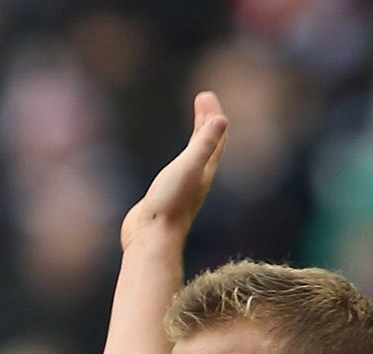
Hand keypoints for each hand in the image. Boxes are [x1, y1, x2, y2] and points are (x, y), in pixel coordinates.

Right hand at [122, 90, 228, 244]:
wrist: (151, 239)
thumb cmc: (170, 204)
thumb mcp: (188, 168)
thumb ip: (204, 144)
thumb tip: (221, 118)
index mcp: (204, 171)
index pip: (215, 137)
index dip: (212, 115)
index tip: (205, 95)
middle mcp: (196, 179)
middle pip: (207, 145)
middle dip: (206, 121)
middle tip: (202, 99)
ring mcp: (181, 189)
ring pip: (194, 159)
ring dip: (196, 140)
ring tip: (195, 128)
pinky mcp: (166, 198)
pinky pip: (177, 172)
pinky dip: (180, 160)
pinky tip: (174, 165)